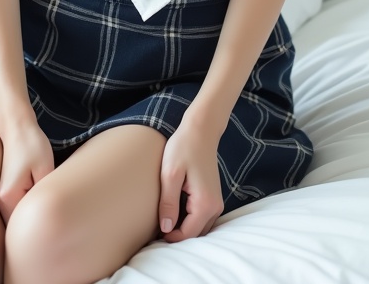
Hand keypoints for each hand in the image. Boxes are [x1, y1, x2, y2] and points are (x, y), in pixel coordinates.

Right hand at [0, 112, 54, 221]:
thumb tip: (49, 216)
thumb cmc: (32, 145)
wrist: (18, 127)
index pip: (22, 228)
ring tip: (48, 211)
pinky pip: (17, 210)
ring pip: (17, 219)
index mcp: (8, 198)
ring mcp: (1, 197)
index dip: (37, 234)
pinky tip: (40, 203)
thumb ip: (44, 196)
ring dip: (30, 218)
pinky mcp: (6, 192)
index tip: (53, 230)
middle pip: (18, 226)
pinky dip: (27, 210)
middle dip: (34, 229)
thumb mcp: (45, 169)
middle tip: (54, 224)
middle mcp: (0, 201)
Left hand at [158, 120, 223, 242]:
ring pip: (200, 229)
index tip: (152, 235)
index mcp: (205, 203)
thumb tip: (166, 229)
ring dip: (184, 230)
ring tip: (163, 223)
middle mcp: (215, 207)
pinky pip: (202, 219)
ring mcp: (216, 203)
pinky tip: (174, 214)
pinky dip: (190, 222)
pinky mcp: (213, 197)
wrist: (201, 131)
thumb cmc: (183, 148)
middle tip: (155, 233)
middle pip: (195, 235)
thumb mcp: (170, 174)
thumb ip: (168, 203)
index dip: (169, 239)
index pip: (187, 235)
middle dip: (177, 237)